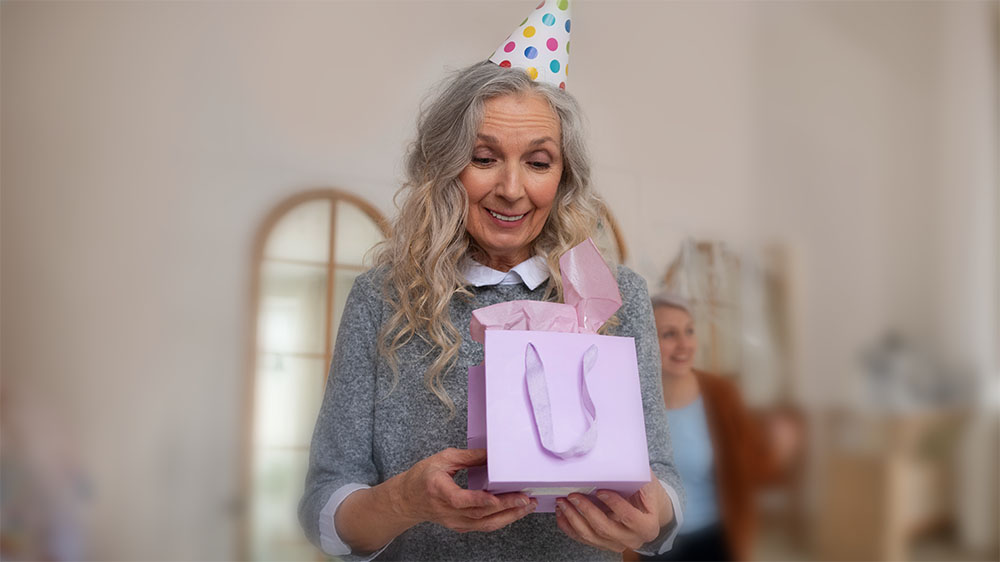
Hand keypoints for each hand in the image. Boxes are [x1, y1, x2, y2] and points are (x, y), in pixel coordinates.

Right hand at [384, 447, 536, 532]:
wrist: (407, 500)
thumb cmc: (422, 477)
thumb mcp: (443, 459)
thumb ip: (469, 457)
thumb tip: (492, 454)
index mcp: (439, 489)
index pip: (460, 499)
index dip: (480, 500)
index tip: (498, 498)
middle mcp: (447, 510)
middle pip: (479, 514)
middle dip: (506, 507)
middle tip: (525, 499)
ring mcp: (454, 521)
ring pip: (484, 524)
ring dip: (509, 516)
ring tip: (526, 506)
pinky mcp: (460, 526)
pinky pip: (483, 527)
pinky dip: (500, 520)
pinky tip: (513, 512)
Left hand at [554, 477, 669, 552]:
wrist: (650, 511)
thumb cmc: (647, 494)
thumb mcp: (647, 483)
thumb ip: (635, 475)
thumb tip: (617, 460)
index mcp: (647, 526)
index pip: (629, 517)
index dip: (614, 504)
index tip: (600, 490)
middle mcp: (632, 539)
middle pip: (605, 528)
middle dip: (586, 510)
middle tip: (574, 495)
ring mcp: (616, 544)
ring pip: (591, 536)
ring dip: (573, 518)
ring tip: (563, 502)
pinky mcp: (603, 544)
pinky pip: (582, 539)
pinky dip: (569, 526)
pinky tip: (562, 514)